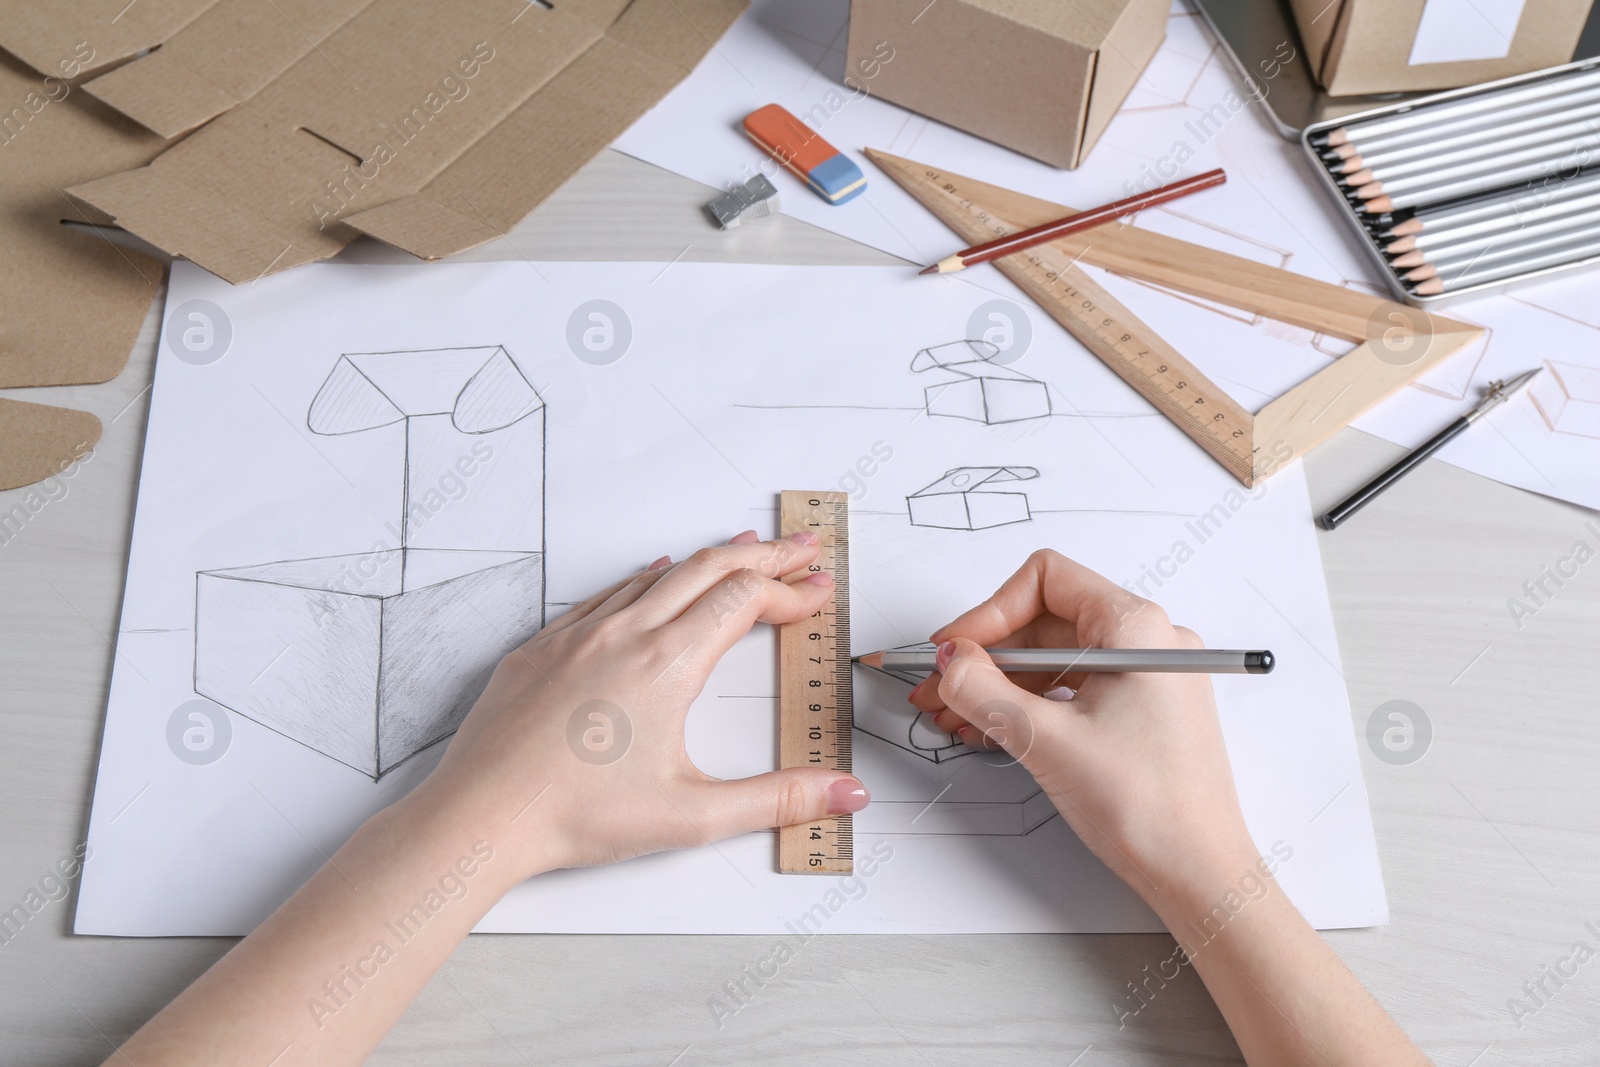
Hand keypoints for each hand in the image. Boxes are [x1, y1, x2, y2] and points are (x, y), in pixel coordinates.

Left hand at [408, 530, 869, 885]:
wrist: (481, 815)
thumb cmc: (575, 815)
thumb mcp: (695, 815)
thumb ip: (779, 800)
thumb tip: (846, 796)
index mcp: (666, 663)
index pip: (745, 601)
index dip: (791, 592)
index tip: (819, 594)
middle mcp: (624, 634)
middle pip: (708, 570)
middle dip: (764, 555)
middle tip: (802, 547)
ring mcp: (578, 635)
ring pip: (657, 575)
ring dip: (708, 560)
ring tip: (743, 550)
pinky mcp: (543, 648)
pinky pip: (604, 594)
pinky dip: (645, 579)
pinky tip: (653, 577)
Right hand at [908, 550, 1256, 905]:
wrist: (1199, 875)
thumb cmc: (1149, 808)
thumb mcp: (1046, 741)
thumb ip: (983, 690)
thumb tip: (948, 660)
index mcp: (1137, 628)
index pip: (1045, 581)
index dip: (988, 612)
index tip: (953, 651)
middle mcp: (1148, 642)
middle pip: (1045, 620)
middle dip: (984, 655)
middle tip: (938, 689)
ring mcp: (1146, 677)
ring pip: (1054, 659)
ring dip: (999, 685)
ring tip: (954, 717)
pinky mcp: (1140, 711)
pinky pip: (1072, 690)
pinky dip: (1028, 706)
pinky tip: (991, 730)